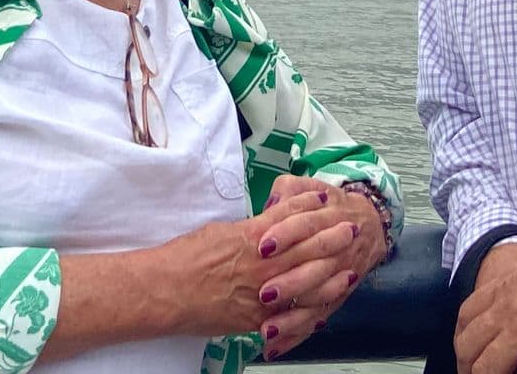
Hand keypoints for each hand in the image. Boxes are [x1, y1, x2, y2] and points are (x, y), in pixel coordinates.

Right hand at [169, 187, 338, 338]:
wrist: (165, 292)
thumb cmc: (184, 257)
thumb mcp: (220, 231)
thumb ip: (249, 231)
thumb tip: (265, 228)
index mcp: (253, 235)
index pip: (291, 216)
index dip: (311, 206)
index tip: (325, 198)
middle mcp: (263, 264)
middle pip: (308, 248)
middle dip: (332, 238)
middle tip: (351, 229)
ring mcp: (263, 294)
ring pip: (307, 283)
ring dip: (331, 275)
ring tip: (349, 268)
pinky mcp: (257, 319)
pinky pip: (290, 315)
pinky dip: (308, 310)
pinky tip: (324, 306)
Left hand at [251, 176, 385, 356]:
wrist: (369, 222)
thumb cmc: (328, 206)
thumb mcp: (309, 187)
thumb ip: (289, 190)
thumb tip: (272, 203)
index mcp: (326, 217)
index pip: (306, 224)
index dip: (286, 234)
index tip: (263, 246)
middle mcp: (335, 249)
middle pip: (315, 266)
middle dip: (291, 281)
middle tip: (264, 293)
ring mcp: (338, 276)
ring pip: (318, 299)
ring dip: (294, 316)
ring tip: (267, 329)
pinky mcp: (335, 297)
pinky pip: (317, 318)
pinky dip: (297, 335)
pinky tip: (275, 347)